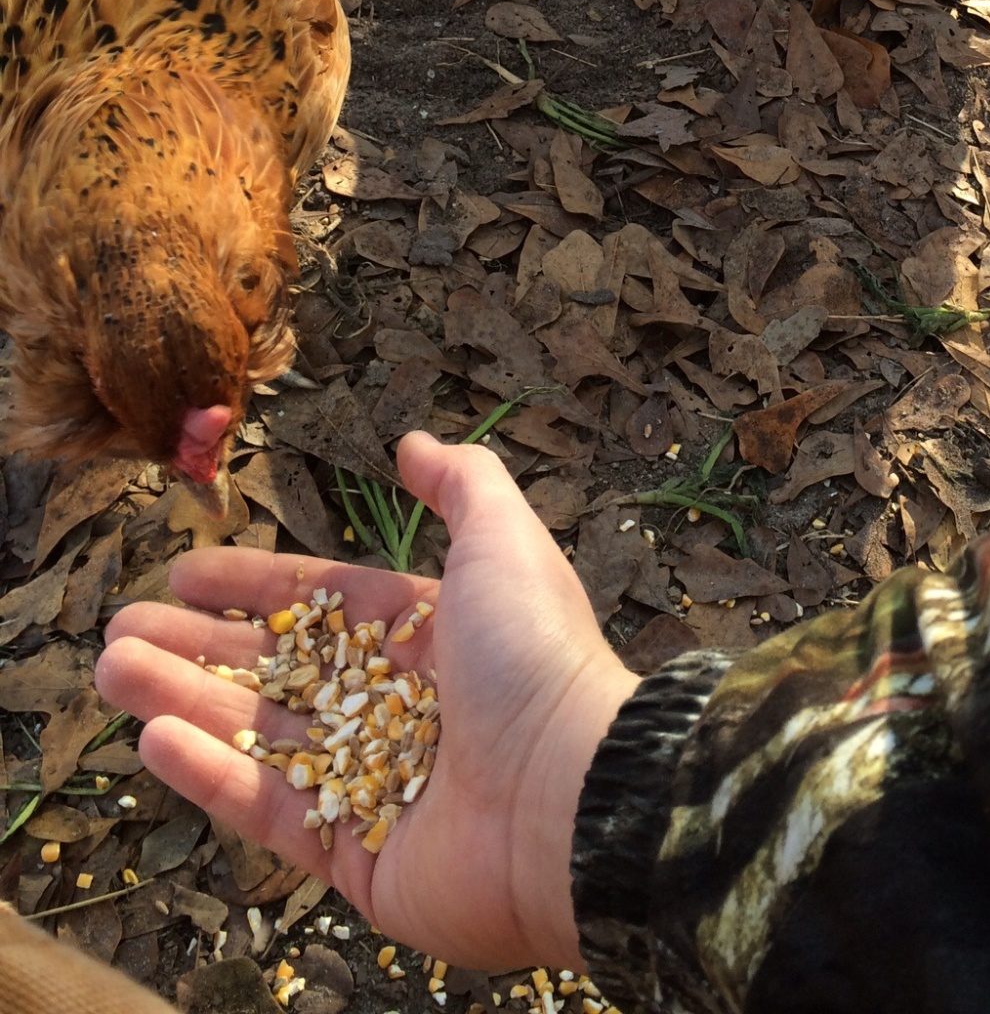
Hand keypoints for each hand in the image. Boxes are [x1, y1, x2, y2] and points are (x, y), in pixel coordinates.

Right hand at [96, 432, 637, 971]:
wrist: (569, 796)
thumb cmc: (536, 657)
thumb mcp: (504, 540)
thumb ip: (461, 484)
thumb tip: (413, 442)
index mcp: (432, 635)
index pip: (322, 603)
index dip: (252, 586)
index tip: (184, 573)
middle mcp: (399, 706)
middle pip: (277, 669)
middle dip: (198, 646)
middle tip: (120, 630)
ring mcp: (373, 782)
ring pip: (259, 735)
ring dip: (183, 698)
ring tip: (111, 671)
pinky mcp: (355, 855)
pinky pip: (268, 808)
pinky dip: (210, 773)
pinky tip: (153, 736)